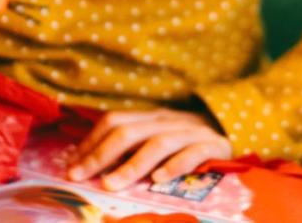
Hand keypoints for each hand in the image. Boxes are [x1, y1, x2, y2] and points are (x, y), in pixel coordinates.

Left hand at [66, 108, 231, 190]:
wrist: (229, 131)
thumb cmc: (182, 141)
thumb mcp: (154, 138)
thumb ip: (128, 148)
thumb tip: (87, 163)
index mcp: (149, 117)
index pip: (114, 122)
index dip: (90, 143)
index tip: (72, 166)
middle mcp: (166, 121)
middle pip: (129, 132)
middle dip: (100, 155)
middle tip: (80, 176)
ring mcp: (189, 132)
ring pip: (157, 144)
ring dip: (131, 165)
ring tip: (111, 185)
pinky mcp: (212, 146)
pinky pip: (193, 153)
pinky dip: (175, 165)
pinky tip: (160, 179)